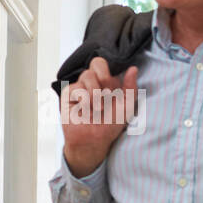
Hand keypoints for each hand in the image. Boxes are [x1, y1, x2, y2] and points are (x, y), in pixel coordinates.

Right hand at [62, 57, 138, 177]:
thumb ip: (131, 87)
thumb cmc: (110, 124)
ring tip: (98, 108)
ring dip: (97, 94)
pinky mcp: (68, 95)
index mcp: (106, 82)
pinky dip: (86, 100)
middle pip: (97, 63)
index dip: (111, 73)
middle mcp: (93, 82)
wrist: (95, 139)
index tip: (115, 90)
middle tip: (108, 96)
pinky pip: (77, 87)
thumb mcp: (126, 106)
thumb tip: (134, 68)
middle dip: (106, 80)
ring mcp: (80, 86)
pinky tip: (87, 110)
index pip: (106, 63)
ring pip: (87, 75)